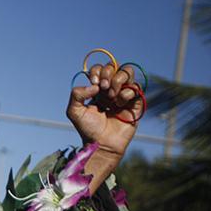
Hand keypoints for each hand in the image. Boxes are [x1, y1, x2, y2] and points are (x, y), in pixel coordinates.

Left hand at [66, 62, 140, 191]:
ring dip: (118, 80)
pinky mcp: (135, 102)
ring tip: (111, 95)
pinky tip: (119, 103)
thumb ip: (76, 95)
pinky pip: (136, 88)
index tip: (93, 83)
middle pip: (115, 67)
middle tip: (103, 87)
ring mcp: (124, 94)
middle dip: (108, 73)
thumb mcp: (74, 111)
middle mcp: (111, 89)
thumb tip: (94, 86)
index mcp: (97, 89)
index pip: (101, 69)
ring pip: (128, 72)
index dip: (98, 71)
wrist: (102, 143)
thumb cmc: (88, 129)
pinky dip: (126, 93)